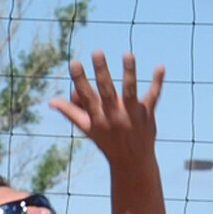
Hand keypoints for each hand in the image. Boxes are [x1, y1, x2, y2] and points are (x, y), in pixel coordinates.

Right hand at [49, 50, 163, 169]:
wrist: (132, 162)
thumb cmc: (107, 141)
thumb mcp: (87, 128)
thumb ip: (70, 112)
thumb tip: (51, 102)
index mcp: (97, 118)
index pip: (86, 97)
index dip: (79, 80)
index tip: (75, 63)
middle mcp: (113, 116)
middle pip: (106, 91)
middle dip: (101, 72)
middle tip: (97, 52)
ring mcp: (131, 115)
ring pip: (130, 91)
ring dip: (129, 72)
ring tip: (127, 54)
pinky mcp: (147, 114)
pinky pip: (153, 96)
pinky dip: (157, 82)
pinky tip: (160, 67)